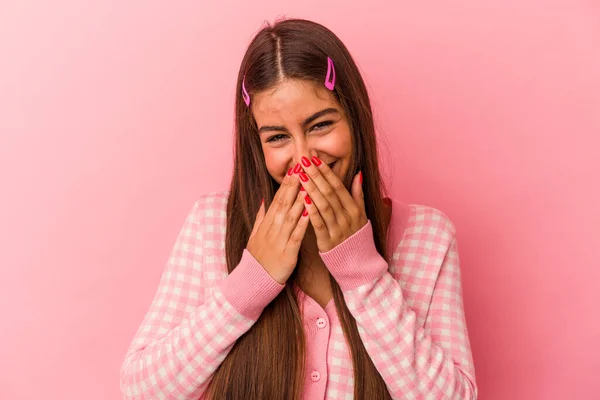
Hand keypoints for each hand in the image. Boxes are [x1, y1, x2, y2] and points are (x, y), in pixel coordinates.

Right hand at [246, 167, 309, 283]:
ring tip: (308, 186)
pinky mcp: (286, 254)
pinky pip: (296, 237)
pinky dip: (302, 225)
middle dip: (294, 186)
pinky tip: (310, 214)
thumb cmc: (258, 258)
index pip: (277, 200)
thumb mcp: (255, 235)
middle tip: (303, 169)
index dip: (286, 184)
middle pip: (284, 204)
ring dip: (300, 201)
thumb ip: (260, 217)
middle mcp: (272, 230)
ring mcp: (279, 241)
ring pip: (290, 218)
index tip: (294, 169)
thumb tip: (264, 199)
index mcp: (266, 224)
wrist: (254, 281)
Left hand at [297, 155, 367, 252]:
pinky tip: (303, 200)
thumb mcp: (362, 214)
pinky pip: (319, 224)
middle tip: (304, 160)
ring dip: (312, 189)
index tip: (314, 157)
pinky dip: (311, 211)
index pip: (338, 186)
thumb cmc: (356, 236)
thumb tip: (358, 174)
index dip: (326, 171)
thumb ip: (358, 194)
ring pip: (324, 205)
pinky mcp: (328, 241)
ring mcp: (337, 229)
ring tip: (300, 176)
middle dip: (316, 175)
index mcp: (354, 209)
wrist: (358, 263)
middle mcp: (347, 217)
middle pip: (329, 192)